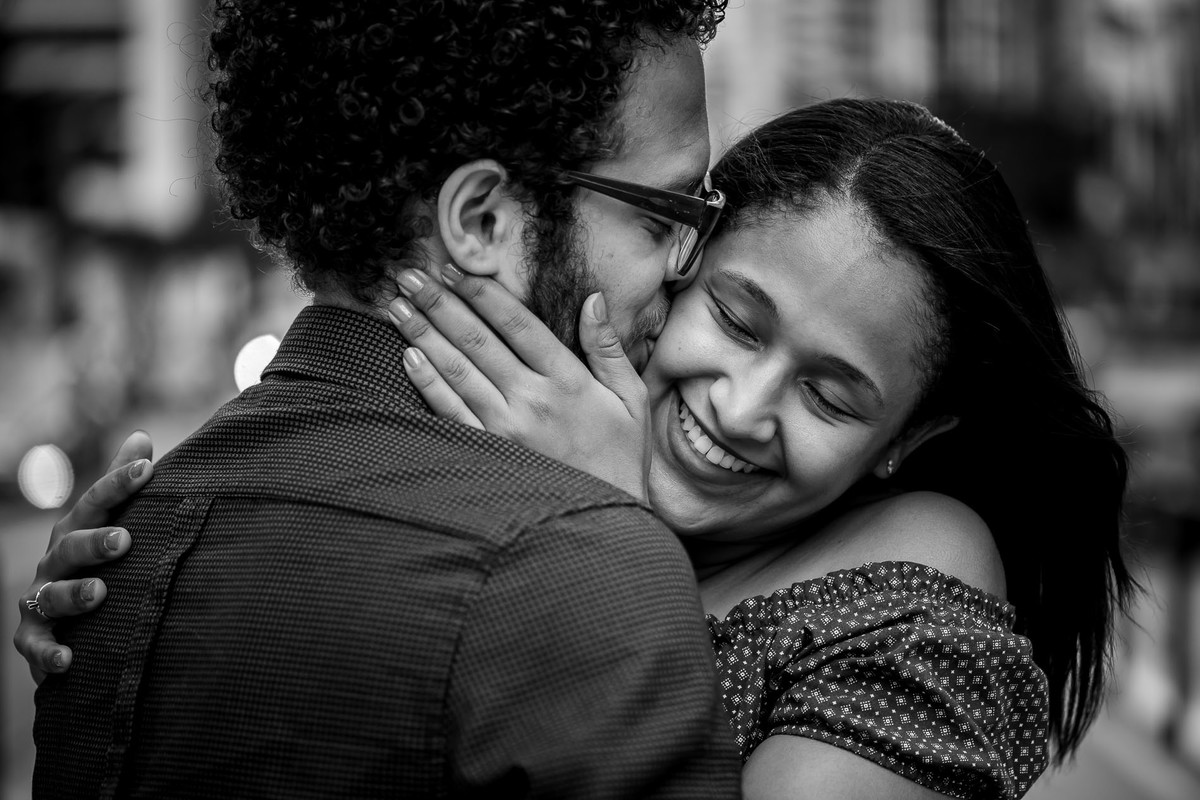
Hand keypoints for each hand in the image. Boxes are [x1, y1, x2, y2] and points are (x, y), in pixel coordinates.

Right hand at [13, 431, 152, 682]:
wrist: (71, 621)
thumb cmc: (98, 562)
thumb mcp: (111, 522)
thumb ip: (122, 483)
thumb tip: (142, 436)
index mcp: (76, 530)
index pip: (96, 502)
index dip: (118, 483)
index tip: (148, 467)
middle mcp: (54, 561)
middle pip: (69, 547)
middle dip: (93, 543)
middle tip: (124, 540)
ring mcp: (41, 598)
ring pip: (51, 595)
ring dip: (74, 594)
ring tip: (100, 594)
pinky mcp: (34, 638)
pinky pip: (36, 646)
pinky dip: (49, 654)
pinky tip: (68, 659)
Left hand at [388, 264, 650, 501]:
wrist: (606, 523)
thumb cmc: (622, 459)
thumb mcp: (631, 399)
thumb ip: (608, 348)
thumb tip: (592, 299)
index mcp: (568, 379)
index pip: (517, 323)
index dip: (482, 293)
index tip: (455, 271)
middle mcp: (532, 399)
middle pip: (477, 339)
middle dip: (439, 303)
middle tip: (409, 276)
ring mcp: (506, 428)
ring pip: (456, 370)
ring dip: (422, 334)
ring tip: (396, 307)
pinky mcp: (489, 454)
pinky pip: (450, 412)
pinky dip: (427, 382)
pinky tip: (408, 357)